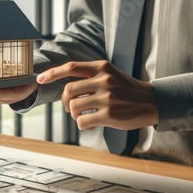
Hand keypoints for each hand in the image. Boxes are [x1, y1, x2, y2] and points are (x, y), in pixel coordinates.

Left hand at [36, 61, 157, 129]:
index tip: (39, 79)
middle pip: (68, 90)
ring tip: (84, 117)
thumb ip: (91, 77)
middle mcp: (103, 80)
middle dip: (65, 102)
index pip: (70, 67)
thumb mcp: (111, 75)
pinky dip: (82, 125)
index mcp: (101, 67)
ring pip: (74, 107)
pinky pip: (82, 121)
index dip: (52, 73)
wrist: (153, 102)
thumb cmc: (128, 90)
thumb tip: (66, 89)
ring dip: (74, 115)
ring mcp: (106, 97)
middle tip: (72, 109)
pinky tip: (91, 125)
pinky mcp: (109, 114)